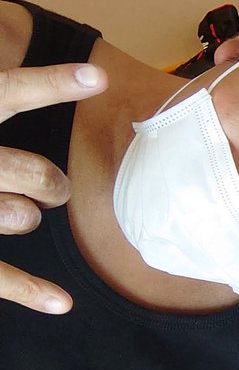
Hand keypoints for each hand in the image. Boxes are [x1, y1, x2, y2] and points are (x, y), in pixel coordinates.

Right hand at [0, 63, 106, 312]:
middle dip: (52, 182)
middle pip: (33, 173)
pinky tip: (62, 303)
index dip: (47, 85)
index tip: (97, 76)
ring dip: (24, 216)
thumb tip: (46, 66)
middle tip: (50, 187)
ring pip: (20, 217)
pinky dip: (28, 290)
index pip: (5, 95)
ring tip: (8, 210)